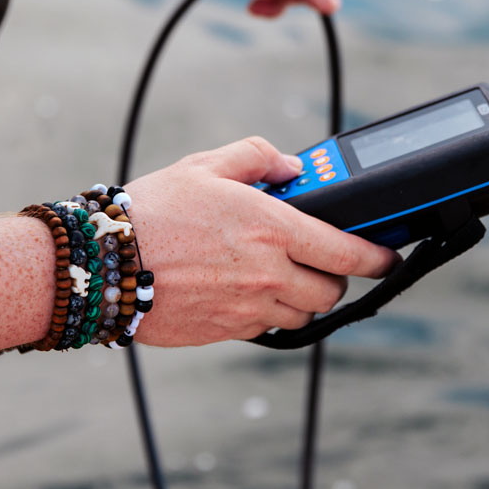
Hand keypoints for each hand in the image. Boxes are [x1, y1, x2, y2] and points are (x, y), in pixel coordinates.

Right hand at [125, 137, 396, 345]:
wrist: (104, 264)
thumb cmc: (152, 211)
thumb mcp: (205, 166)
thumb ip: (257, 158)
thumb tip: (292, 168)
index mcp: (272, 228)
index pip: (347, 252)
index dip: (376, 258)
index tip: (384, 257)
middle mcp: (268, 273)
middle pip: (330, 290)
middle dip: (334, 277)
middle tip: (321, 261)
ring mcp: (250, 307)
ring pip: (302, 313)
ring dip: (302, 297)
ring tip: (279, 276)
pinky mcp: (228, 331)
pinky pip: (268, 328)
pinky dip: (269, 314)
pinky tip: (247, 292)